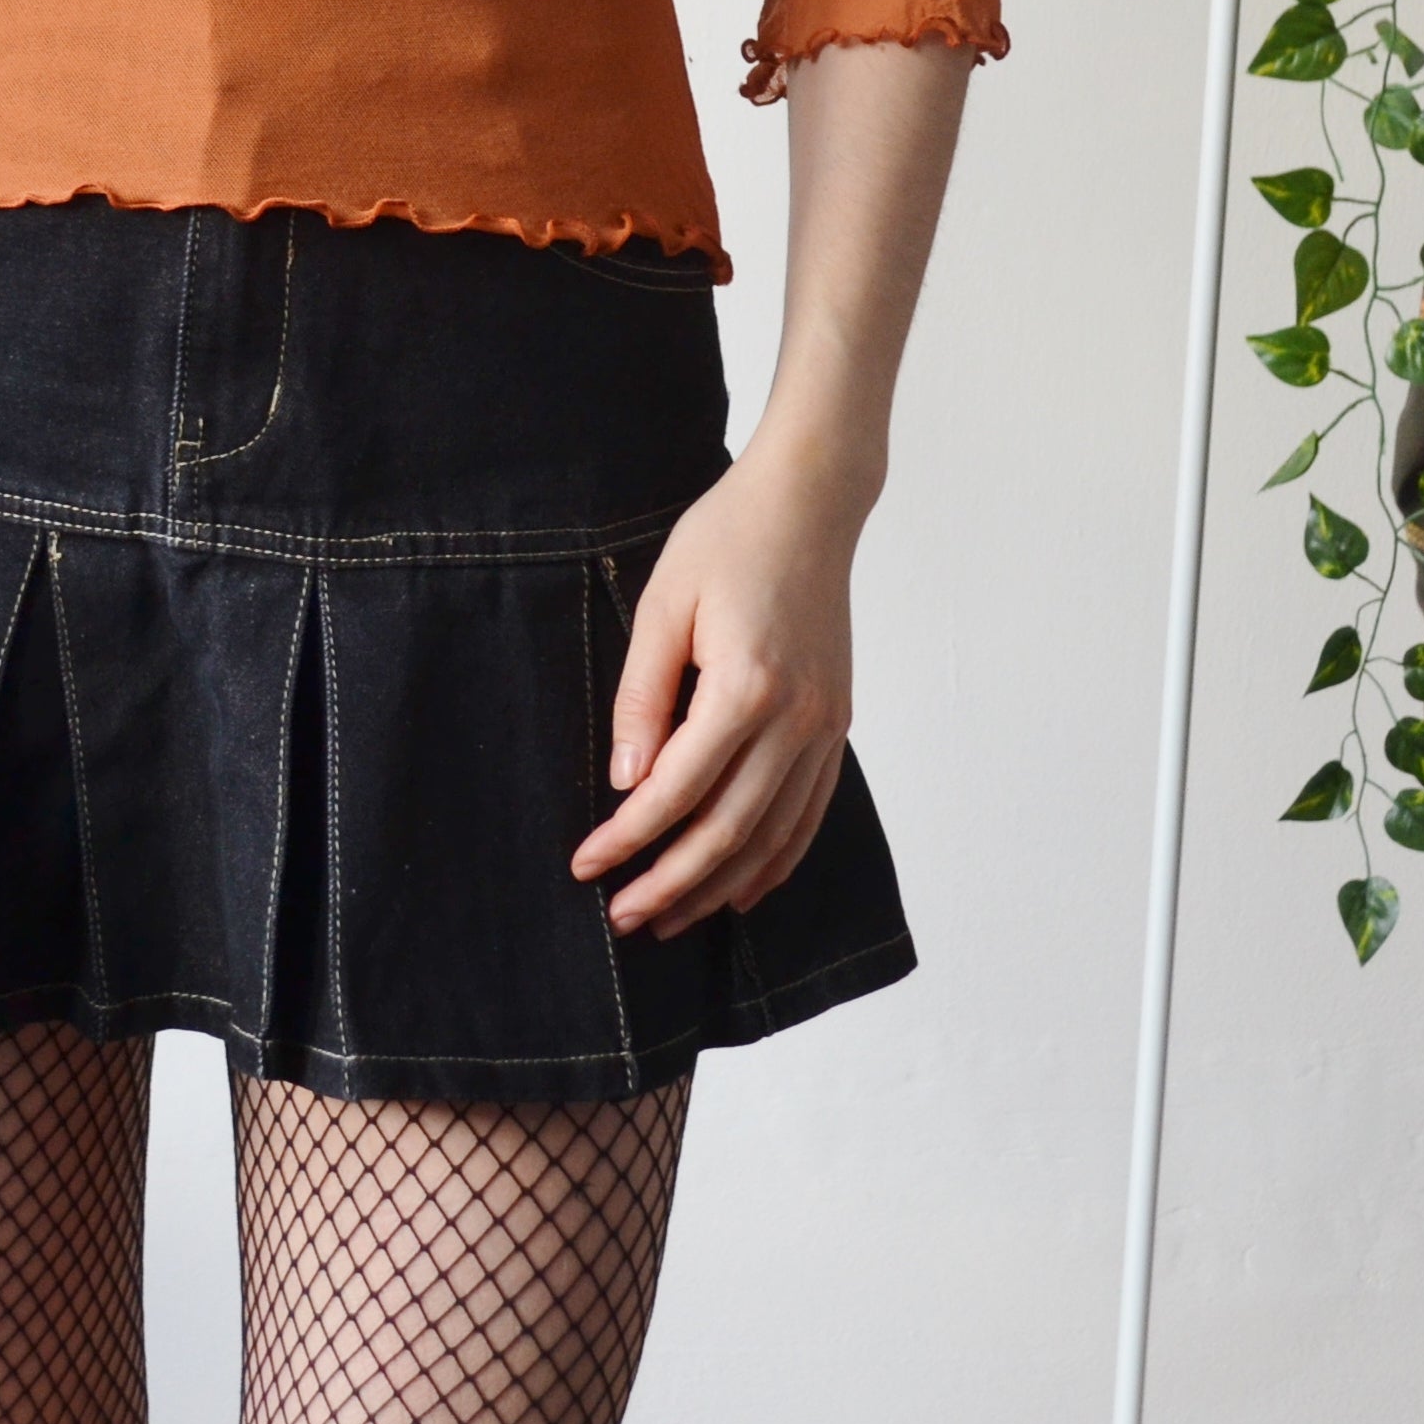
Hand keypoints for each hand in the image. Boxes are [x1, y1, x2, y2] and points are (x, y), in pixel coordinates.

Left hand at [568, 427, 869, 938]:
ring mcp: (825, 726)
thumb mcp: (661, 606)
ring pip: (772, 835)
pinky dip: (776, 859)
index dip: (628, 837)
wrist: (808, 504)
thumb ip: (642, 696)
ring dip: (719, 886)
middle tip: (623, 917)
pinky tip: (743, 889)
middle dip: (671, 882)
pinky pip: (808, 812)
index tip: (587, 866)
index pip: (677, 789)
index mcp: (747, 687)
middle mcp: (796, 719)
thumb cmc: (725, 540)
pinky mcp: (836, 724)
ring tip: (670, 918)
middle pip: (728, 830)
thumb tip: (625, 780)